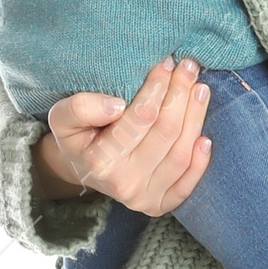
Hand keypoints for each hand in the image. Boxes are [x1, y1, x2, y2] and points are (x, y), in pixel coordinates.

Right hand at [34, 56, 211, 213]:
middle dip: (180, 95)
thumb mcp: (62, 116)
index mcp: (100, 161)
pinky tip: (205, 137)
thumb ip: (81, 107)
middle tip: (189, 67)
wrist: (81, 169)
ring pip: (180, 154)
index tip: (166, 63)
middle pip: (165, 133)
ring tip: (200, 90)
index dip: (158, 87)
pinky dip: (200, 162)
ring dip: (195, 119)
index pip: (140, 117)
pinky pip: (187, 184)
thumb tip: (117, 105)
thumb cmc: (77, 136)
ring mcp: (143, 198)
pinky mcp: (159, 205)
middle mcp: (124, 184)